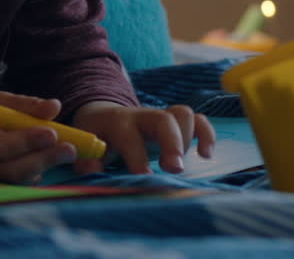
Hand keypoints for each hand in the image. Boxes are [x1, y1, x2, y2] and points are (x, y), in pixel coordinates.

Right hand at [0, 91, 77, 184]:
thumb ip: (26, 104)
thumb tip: (54, 106)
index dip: (26, 141)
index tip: (52, 132)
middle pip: (11, 170)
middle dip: (43, 159)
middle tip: (70, 149)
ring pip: (18, 181)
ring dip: (44, 167)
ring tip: (65, 152)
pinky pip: (20, 185)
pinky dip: (37, 173)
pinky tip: (47, 159)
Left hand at [71, 101, 214, 174]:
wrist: (103, 115)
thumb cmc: (97, 134)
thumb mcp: (86, 144)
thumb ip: (87, 160)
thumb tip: (92, 173)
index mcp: (117, 122)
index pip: (130, 136)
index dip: (137, 158)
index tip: (144, 179)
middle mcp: (142, 115)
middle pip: (163, 119)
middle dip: (172, 144)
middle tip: (174, 169)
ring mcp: (161, 116)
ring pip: (183, 114)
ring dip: (188, 138)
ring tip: (184, 163)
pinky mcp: (176, 122)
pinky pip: (198, 119)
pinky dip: (206, 134)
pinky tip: (205, 155)